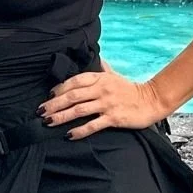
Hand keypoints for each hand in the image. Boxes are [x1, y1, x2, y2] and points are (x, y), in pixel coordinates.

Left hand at [37, 59, 172, 140]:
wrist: (152, 100)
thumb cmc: (130, 89)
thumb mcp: (114, 75)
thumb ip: (101, 68)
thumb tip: (93, 58)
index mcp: (100, 78)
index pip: (75, 81)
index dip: (60, 88)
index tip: (48, 95)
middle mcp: (102, 89)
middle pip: (73, 96)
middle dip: (54, 104)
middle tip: (40, 111)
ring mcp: (107, 104)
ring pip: (79, 110)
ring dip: (61, 116)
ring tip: (48, 122)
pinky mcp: (114, 118)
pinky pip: (93, 125)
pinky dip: (79, 130)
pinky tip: (68, 135)